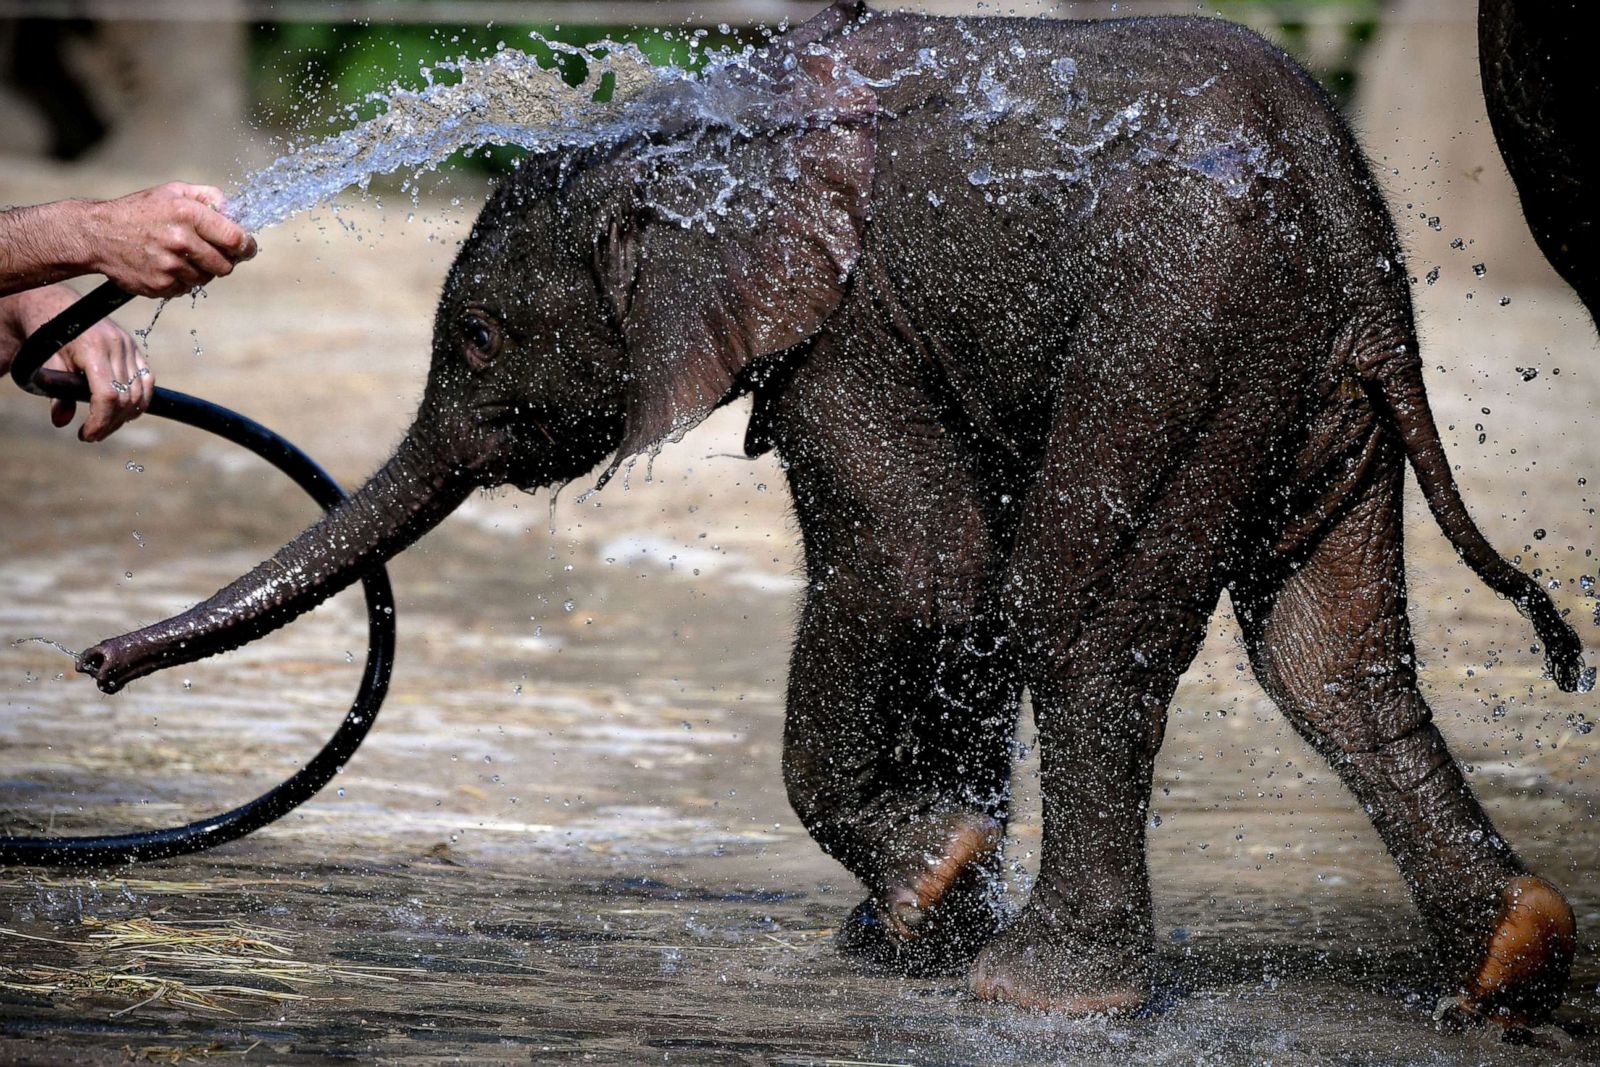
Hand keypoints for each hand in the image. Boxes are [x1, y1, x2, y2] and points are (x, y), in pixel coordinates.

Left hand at [0, 284, 150, 440]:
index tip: (87, 434)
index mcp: (93, 348)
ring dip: (126, 416)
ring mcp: (129, 346)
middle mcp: (117, 346)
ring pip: (140, 393)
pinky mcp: (135, 348)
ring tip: (106, 425)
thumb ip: (56, 393)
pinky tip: (126, 412)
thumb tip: (62, 421)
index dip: (100, 421)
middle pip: (126, 399)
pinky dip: (141, 401)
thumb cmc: (48, 334)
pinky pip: (147, 381)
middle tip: (93, 435)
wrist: (57, 305)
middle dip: (111, 423)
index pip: (108, 395)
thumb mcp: (46, 364)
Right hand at [82, 183, 257, 298]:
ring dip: (202, 270)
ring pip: (207, 278)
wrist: (97, 235)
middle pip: (225, 264)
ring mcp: (170, 266)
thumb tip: (235, 210)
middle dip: (226, 260)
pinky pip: (186, 288)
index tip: (248, 248)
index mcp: (187, 214)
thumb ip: (208, 197)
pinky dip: (182, 280)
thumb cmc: (139, 211)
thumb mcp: (172, 191)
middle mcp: (180, 241)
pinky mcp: (160, 285)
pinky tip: (167, 265)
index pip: (235, 238)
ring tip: (182, 256)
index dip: (247, 246)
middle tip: (216, 253)